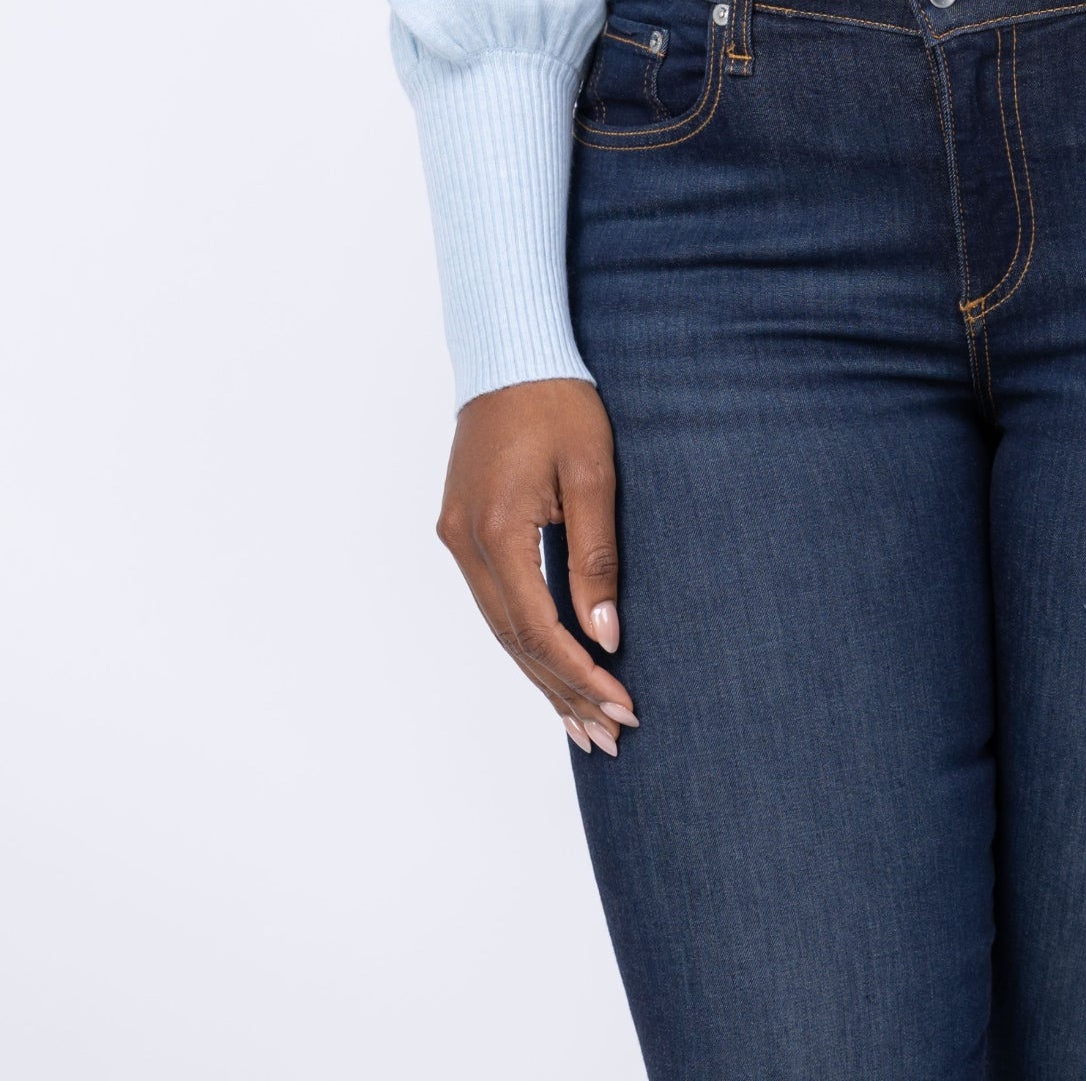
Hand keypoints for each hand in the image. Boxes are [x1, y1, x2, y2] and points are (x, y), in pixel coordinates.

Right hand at [436, 377, 638, 756]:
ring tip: (584, 725)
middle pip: (514, 641)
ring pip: (500, 628)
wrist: (510, 354)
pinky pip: (494, 602)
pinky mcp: (461, 530)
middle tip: (609, 737)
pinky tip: (550, 669)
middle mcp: (465, 543)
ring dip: (542, 676)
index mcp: (496, 530)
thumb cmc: (559, 404)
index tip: (623, 705)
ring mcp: (456, 538)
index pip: (539, 627)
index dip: (580, 674)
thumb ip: (596, 556)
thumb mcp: (593, 473)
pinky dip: (524, 641)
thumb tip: (606, 636)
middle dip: (563, 691)